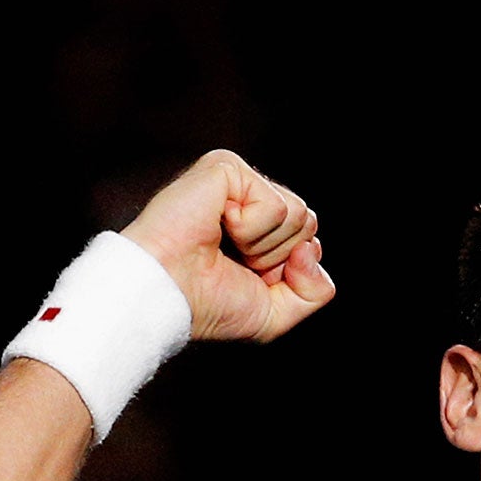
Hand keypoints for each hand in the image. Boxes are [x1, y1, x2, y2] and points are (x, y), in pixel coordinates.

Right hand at [120, 150, 335, 341]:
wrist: (166, 295)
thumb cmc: (206, 304)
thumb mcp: (275, 313)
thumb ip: (314, 292)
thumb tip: (312, 248)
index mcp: (257, 227)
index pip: (308, 238)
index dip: (287, 269)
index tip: (245, 277)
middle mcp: (248, 199)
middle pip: (308, 223)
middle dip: (278, 256)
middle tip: (233, 261)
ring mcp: (237, 181)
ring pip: (298, 214)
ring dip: (263, 245)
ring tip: (222, 245)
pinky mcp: (226, 167)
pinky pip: (275, 205)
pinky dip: (250, 229)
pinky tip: (216, 227)